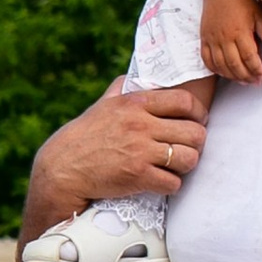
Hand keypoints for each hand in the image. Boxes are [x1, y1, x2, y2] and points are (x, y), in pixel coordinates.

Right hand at [27, 76, 210, 218]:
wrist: (63, 169)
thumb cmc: (84, 136)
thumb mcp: (102, 105)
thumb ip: (121, 89)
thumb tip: (133, 77)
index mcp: (135, 104)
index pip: (185, 102)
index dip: (198, 113)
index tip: (196, 121)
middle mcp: (140, 125)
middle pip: (194, 132)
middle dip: (195, 143)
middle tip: (186, 148)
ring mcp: (139, 151)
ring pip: (189, 158)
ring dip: (185, 165)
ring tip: (175, 166)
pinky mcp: (137, 176)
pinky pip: (173, 183)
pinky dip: (170, 185)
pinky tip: (160, 181)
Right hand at [197, 0, 261, 83]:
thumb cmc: (241, 1)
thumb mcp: (258, 14)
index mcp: (240, 32)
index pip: (249, 57)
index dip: (257, 69)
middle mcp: (225, 38)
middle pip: (235, 65)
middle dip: (246, 76)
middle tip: (255, 82)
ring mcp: (213, 40)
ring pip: (221, 65)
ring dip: (232, 76)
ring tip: (242, 80)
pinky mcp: (204, 39)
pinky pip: (207, 60)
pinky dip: (215, 69)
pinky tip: (224, 73)